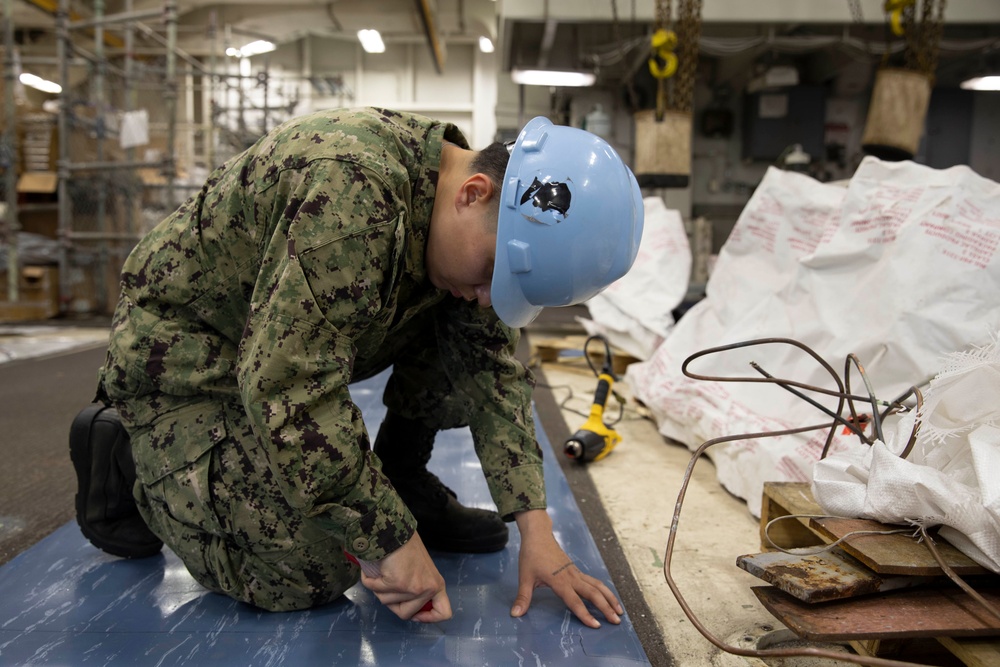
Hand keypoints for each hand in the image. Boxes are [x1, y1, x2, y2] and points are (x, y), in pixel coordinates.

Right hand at [357, 532, 452, 622]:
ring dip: (379, 587)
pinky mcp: (397, 582)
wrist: (394, 530)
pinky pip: (375, 589)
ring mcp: (413, 587)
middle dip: (391, 602)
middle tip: (388, 585)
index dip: (428, 618)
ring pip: (387, 602)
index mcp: (436, 584)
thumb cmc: (405, 546)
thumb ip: (418, 588)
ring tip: (383, 570)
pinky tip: (374, 567)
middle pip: (406, 614)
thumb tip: (409, 611)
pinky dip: (369, 579)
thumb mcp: (420, 570)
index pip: (443, 612)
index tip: (415, 615)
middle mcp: (428, 588)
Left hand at [511, 509, 623, 628]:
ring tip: (619, 611)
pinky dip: (603, 591)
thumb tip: (515, 614)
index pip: (575, 601)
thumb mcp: (524, 577)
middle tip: (616, 621)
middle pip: (593, 594)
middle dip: (606, 608)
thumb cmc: (531, 555)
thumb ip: (522, 597)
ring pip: (597, 586)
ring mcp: (576, 573)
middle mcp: (571, 577)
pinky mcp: (576, 570)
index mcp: (559, 581)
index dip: (585, 614)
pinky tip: (608, 598)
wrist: (538, 535)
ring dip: (609, 598)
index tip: (596, 625)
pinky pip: (593, 581)